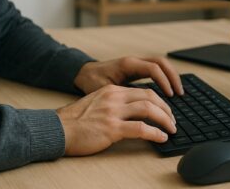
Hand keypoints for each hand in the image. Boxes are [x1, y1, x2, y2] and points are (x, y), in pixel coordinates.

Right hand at [56, 84, 176, 155]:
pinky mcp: (112, 128)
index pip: (142, 91)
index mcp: (112, 91)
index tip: (165, 110)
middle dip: (166, 108)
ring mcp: (113, 112)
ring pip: (149, 109)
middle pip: (150, 97)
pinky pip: (141, 128)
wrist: (56, 129)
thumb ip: (113, 104)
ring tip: (171, 129)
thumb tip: (132, 114)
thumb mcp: (96, 104)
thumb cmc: (74, 121)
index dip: (158, 101)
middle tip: (172, 120)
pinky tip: (161, 137)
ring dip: (165, 120)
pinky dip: (155, 133)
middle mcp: (114, 98)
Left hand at [74, 56, 183, 96]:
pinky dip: (164, 78)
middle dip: (173, 77)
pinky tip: (168, 91)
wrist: (83, 73)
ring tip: (178, 93)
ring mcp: (136, 63)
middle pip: (161, 62)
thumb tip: (138, 108)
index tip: (170, 96)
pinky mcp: (136, 68)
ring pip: (160, 64)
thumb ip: (122, 96)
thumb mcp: (105, 90)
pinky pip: (155, 69)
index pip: (153, 68)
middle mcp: (134, 61)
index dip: (164, 81)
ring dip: (171, 76)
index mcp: (127, 64)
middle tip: (180, 93)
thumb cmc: (91, 82)